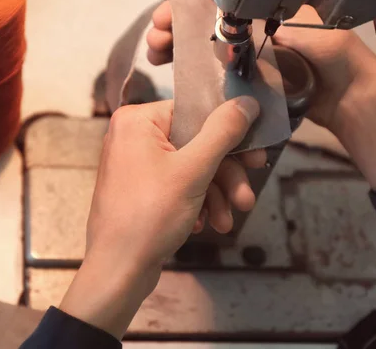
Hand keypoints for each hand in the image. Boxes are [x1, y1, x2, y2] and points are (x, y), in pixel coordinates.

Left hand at [60, 97, 258, 338]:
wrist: (118, 271)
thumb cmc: (149, 215)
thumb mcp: (193, 171)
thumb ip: (223, 132)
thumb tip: (247, 102)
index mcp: (137, 120)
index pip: (195, 112)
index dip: (230, 134)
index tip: (257, 155)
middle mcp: (134, 136)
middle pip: (196, 143)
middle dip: (226, 175)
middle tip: (246, 198)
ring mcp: (136, 164)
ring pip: (191, 168)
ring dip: (215, 195)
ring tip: (226, 222)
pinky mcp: (142, 189)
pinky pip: (178, 185)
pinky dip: (196, 203)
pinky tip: (203, 225)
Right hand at [146, 0, 375, 129]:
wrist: (352, 101)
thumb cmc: (337, 59)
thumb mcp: (310, 31)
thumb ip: (269, 17)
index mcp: (263, 13)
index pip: (216, 3)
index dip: (186, 6)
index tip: (164, 17)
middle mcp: (250, 34)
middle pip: (201, 26)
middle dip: (173, 28)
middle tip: (155, 40)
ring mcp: (246, 62)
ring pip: (201, 52)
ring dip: (175, 50)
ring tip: (156, 55)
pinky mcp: (246, 88)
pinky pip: (213, 81)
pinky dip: (191, 78)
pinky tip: (172, 78)